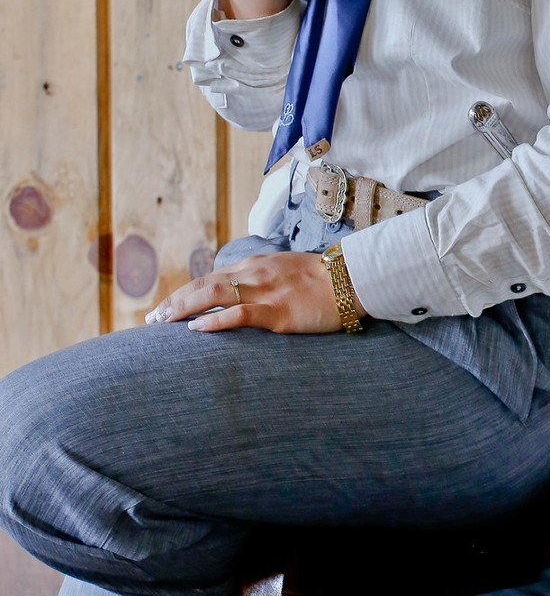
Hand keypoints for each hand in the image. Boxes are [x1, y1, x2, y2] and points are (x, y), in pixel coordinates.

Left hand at [144, 252, 358, 335]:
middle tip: (151, 321)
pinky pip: (239, 314)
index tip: (164, 309)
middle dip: (173, 303)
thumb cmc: (324, 280)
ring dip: (182, 309)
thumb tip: (245, 296)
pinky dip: (214, 321)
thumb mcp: (287, 273)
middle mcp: (254, 274)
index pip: (210, 278)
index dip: (184, 293)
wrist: (353, 280)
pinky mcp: (277, 311)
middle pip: (203, 285)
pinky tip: (195, 330)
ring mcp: (265, 292)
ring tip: (161, 324)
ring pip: (213, 295)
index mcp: (255, 266)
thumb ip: (264, 281)